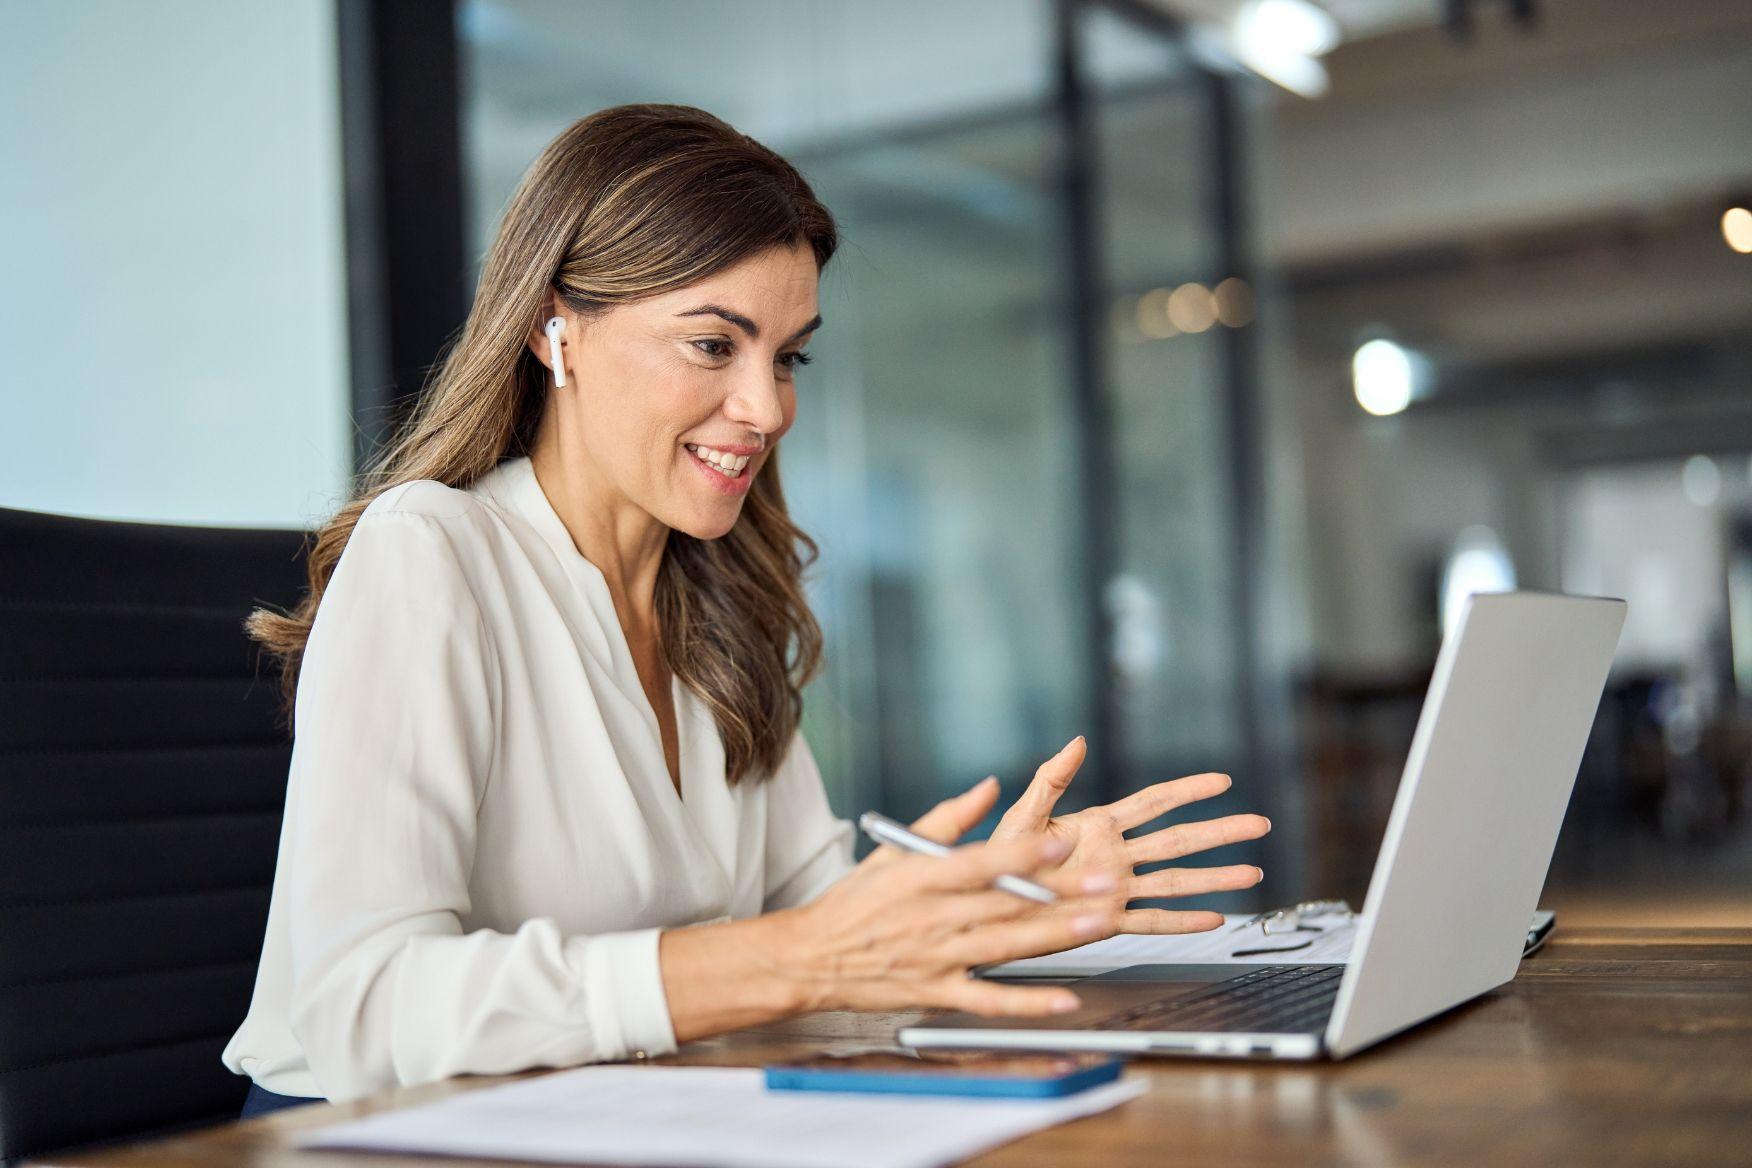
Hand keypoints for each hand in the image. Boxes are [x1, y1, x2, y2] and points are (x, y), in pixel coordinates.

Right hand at [770, 778, 1121, 1017]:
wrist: (813, 957)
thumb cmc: (854, 902)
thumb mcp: (893, 850)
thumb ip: (946, 819)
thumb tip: (989, 787)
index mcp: (921, 878)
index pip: (979, 863)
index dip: (1022, 855)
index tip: (1060, 844)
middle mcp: (932, 917)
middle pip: (1004, 902)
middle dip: (1060, 892)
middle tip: (1106, 883)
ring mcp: (937, 957)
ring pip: (1005, 945)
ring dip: (1054, 935)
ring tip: (1096, 923)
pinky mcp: (938, 992)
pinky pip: (989, 1000)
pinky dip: (1028, 1004)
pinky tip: (1063, 1000)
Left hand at [987, 736, 1269, 943]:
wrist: (984, 904)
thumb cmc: (998, 858)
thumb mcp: (1024, 815)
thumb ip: (1051, 779)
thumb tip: (1077, 742)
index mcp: (1098, 825)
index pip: (1154, 803)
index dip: (1189, 790)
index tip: (1222, 781)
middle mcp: (1115, 855)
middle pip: (1179, 840)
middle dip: (1220, 832)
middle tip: (1258, 824)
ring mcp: (1115, 889)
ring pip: (1175, 881)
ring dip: (1215, 877)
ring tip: (1253, 871)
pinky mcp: (1106, 920)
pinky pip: (1151, 921)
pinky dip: (1183, 922)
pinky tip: (1214, 918)